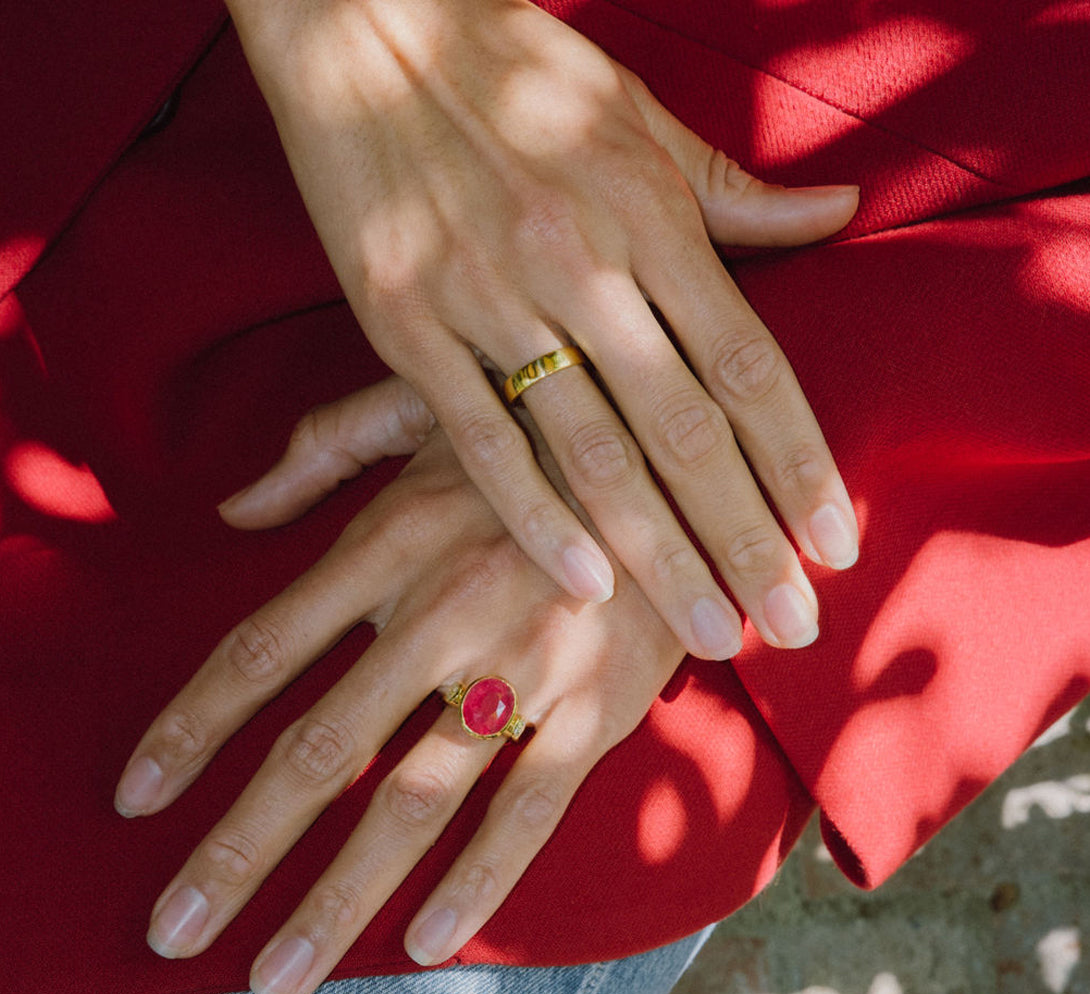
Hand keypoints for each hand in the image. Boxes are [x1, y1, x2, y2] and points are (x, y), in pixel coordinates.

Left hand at [116, 381, 684, 993]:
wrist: (684, 456)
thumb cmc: (541, 437)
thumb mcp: (429, 411)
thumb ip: (323, 449)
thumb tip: (230, 508)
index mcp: (393, 536)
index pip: (264, 647)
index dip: (192, 727)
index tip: (136, 797)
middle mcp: (443, 610)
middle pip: (318, 748)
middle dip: (238, 848)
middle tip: (172, 930)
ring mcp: (523, 667)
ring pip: (414, 800)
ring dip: (337, 897)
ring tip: (275, 977)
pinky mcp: (598, 707)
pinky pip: (529, 811)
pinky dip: (476, 881)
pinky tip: (424, 943)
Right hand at [223, 0, 859, 656]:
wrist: (366, 21)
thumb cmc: (515, 69)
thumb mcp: (640, 119)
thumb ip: (737, 192)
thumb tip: (842, 210)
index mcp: (651, 217)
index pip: (751, 366)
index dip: (801, 463)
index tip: (837, 543)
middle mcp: (583, 265)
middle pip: (687, 431)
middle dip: (746, 540)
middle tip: (793, 629)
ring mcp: (490, 298)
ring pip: (592, 452)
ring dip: (658, 554)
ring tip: (708, 635)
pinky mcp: (406, 324)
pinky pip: (476, 436)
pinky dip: (530, 515)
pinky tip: (583, 585)